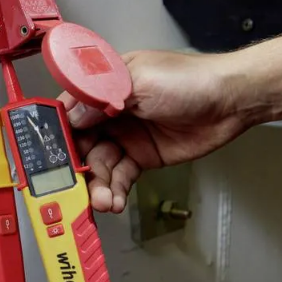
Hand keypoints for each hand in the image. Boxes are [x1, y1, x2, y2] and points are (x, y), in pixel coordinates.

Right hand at [59, 49, 249, 212]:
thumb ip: (103, 98)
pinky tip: (113, 200)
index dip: (58, 132)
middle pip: (80, 142)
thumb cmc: (191, 80)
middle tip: (75, 187)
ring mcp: (125, 135)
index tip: (50, 156)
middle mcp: (110, 111)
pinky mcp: (141, 157)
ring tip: (102, 201)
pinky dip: (114, 190)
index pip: (70, 109)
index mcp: (104, 85)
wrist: (231, 102)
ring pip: (99, 164)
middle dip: (77, 166)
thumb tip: (72, 114)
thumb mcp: (141, 82)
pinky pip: (119, 177)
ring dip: (96, 184)